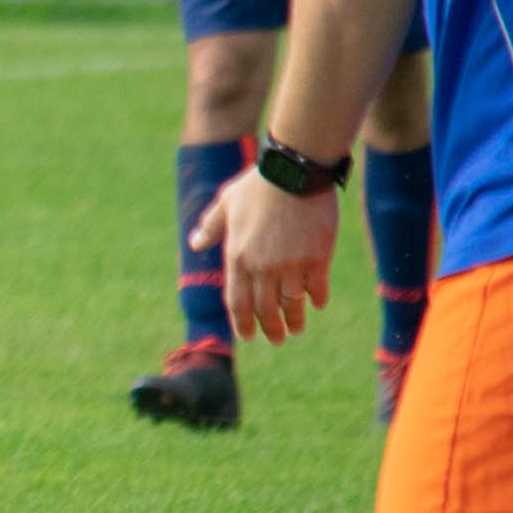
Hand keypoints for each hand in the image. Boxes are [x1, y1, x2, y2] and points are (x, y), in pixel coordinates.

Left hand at [194, 168, 337, 346]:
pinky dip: (316, 299)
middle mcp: (262, 267)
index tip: (247, 336)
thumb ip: (211, 227)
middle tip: (276, 339)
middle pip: (265, 309)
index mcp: (237, 258)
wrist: (294, 173)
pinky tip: (317, 304)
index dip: (242, 323)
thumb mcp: (225, 203)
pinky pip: (317, 287)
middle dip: (270, 329)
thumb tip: (195, 243)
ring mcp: (291, 265)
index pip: (237, 302)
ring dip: (294, 320)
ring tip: (296, 329)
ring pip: (292, 303)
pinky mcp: (317, 258)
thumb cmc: (257, 186)